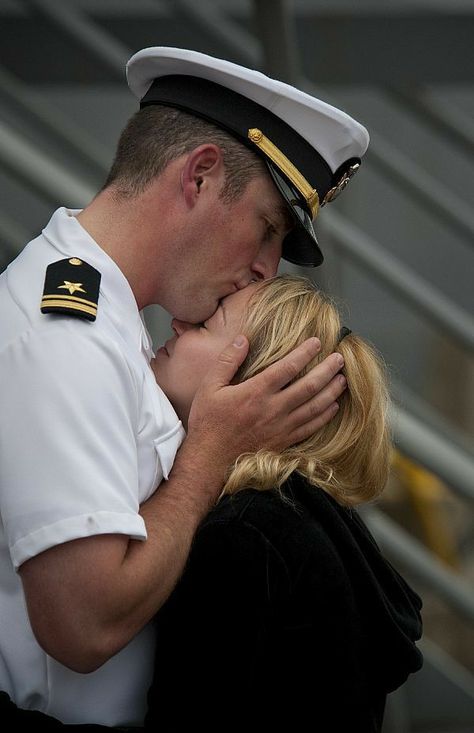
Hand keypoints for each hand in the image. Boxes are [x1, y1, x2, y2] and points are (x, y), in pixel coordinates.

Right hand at [187, 334, 345, 468]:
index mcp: (256, 392)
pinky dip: (325, 416)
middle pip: (309, 386)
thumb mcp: (209, 387)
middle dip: (327, 370)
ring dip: (331, 391)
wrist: (209, 462)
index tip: (318, 342)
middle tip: (340, 358)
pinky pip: (311, 427)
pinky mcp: (284, 442)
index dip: (305, 353)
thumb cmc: (208, 423)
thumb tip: (244, 338)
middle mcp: (273, 409)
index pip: (288, 367)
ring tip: (343, 379)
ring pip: (315, 406)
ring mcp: (281, 427)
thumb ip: (227, 361)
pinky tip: (333, 407)